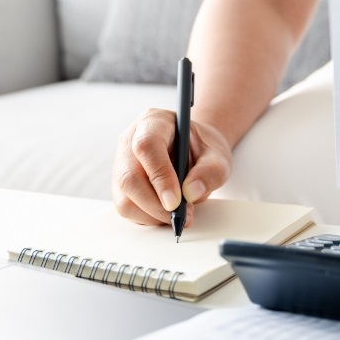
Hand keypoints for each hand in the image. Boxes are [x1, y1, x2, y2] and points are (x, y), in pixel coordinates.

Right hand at [112, 108, 233, 225]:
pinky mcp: (121, 186)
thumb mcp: (218, 155)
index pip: (147, 146)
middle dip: (155, 204)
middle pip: (129, 177)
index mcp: (154, 122)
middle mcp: (130, 140)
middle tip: (180, 215)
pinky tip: (166, 212)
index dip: (160, 176)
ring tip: (177, 213)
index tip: (176, 201)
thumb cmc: (202, 148)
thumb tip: (190, 193)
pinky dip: (148, 217)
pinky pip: (127, 208)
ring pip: (124, 198)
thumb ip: (210, 171)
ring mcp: (122, 164)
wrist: (194, 150)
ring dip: (152, 214)